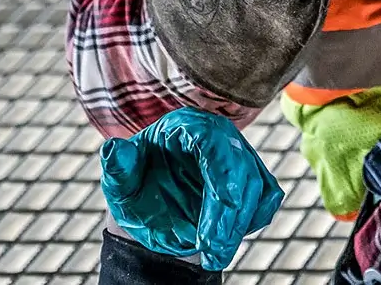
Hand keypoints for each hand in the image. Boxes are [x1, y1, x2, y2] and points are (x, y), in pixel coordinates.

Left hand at [101, 109, 281, 270]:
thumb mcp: (119, 182)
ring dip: (240, 225)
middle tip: (213, 253)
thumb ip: (118, 167)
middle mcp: (218, 134)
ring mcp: (238, 155)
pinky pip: (266, 197)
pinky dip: (251, 221)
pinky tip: (226, 240)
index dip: (219, 189)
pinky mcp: (251, 177)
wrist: (151, 206)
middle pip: (241, 171)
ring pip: (258, 186)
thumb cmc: (134, 188)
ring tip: (216, 255)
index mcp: (186, 125)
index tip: (208, 233)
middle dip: (230, 217)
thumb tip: (114, 150)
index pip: (215, 146)